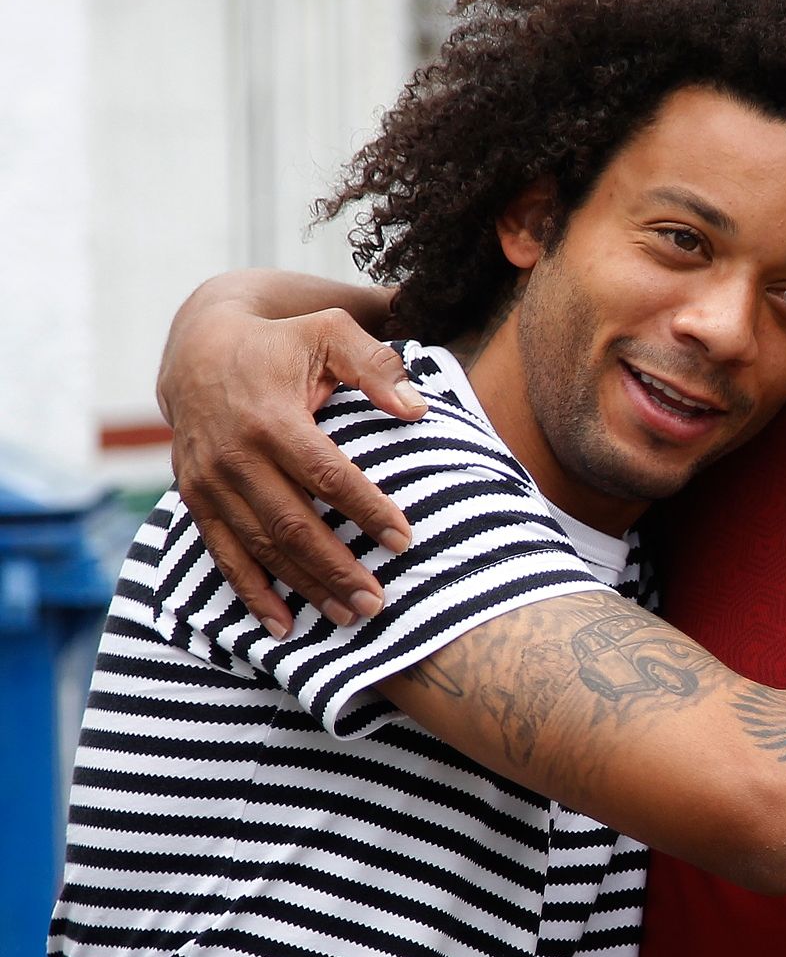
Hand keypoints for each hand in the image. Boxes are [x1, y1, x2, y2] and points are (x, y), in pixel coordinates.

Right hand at [162, 297, 424, 636]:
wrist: (198, 345)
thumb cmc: (282, 340)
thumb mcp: (329, 330)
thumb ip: (376, 365)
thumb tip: (418, 409)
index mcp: (271, 418)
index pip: (326, 474)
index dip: (366, 509)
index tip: (405, 539)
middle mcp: (234, 456)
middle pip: (292, 523)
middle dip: (336, 567)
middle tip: (378, 602)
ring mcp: (209, 481)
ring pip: (260, 546)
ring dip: (303, 587)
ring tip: (349, 615)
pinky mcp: (195, 497)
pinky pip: (222, 553)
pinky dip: (250, 592)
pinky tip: (282, 625)